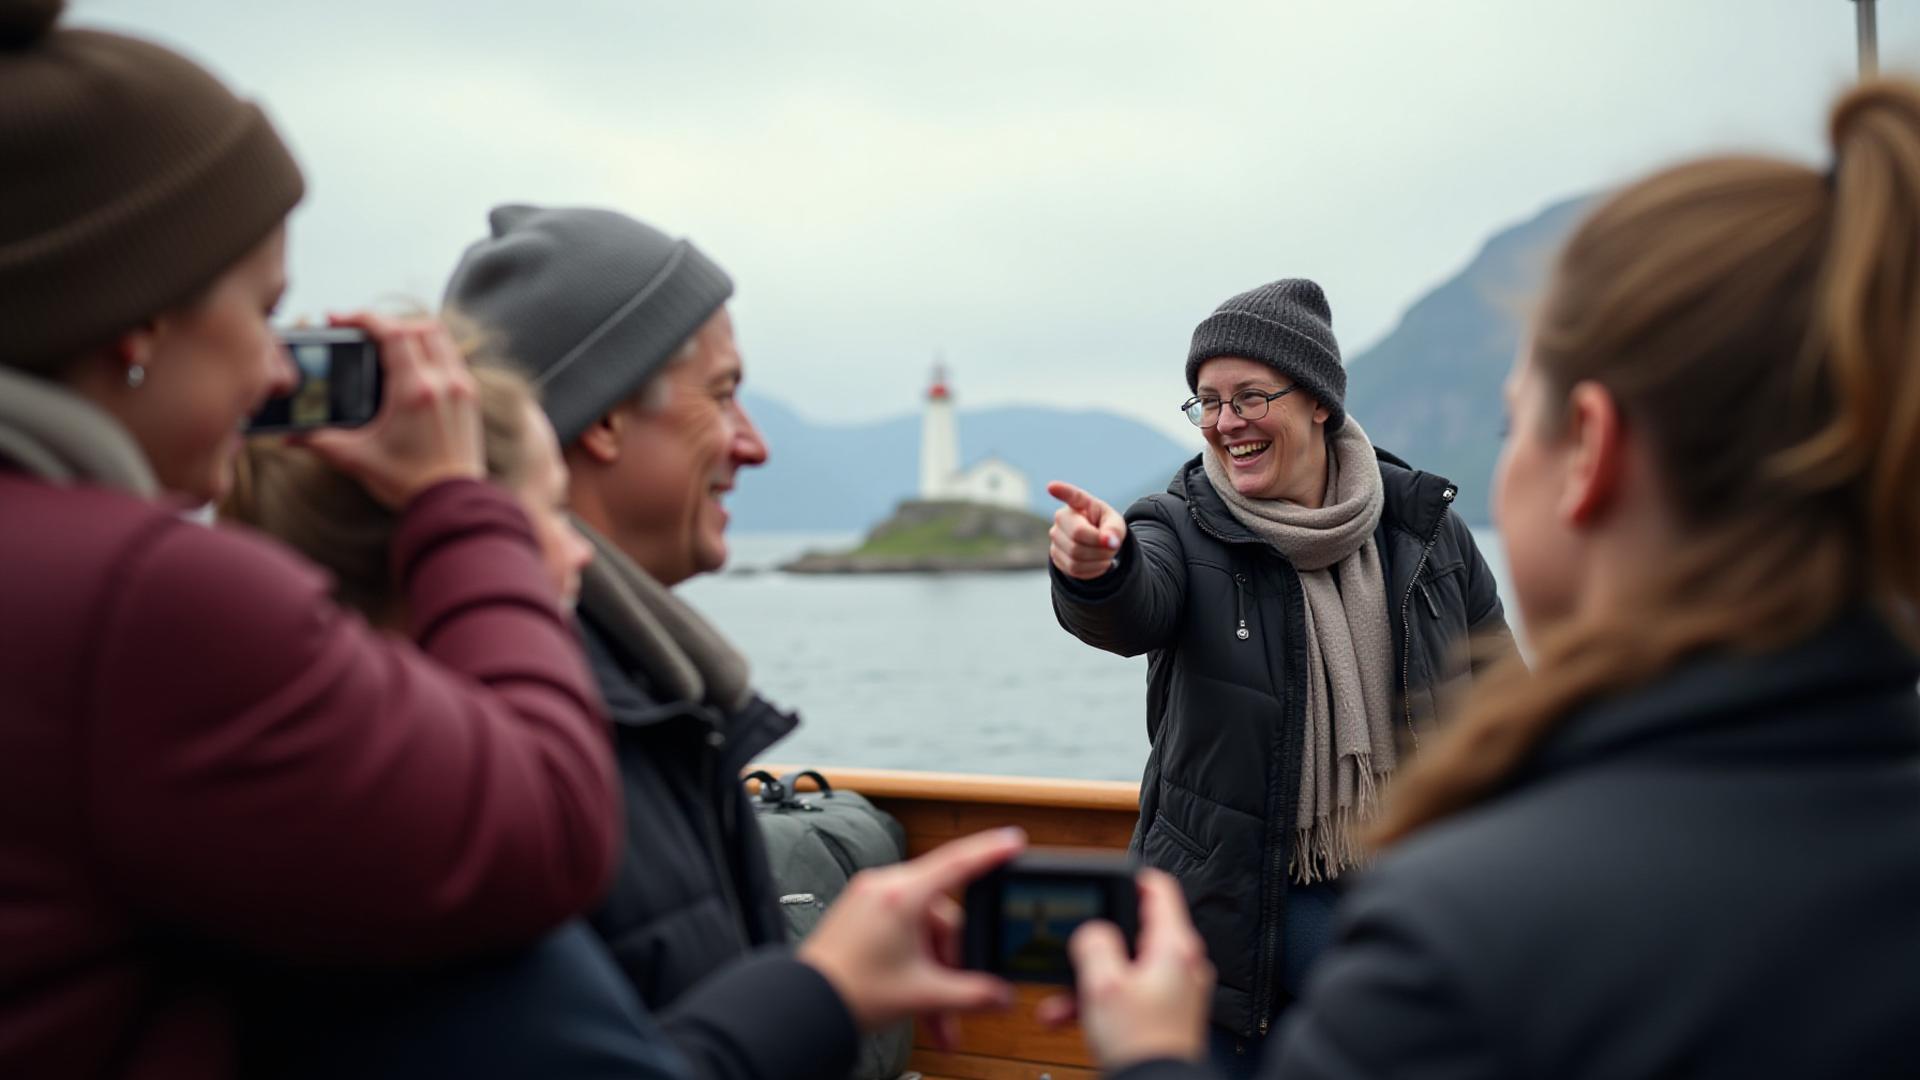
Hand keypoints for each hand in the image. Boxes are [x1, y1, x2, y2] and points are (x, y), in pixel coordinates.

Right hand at [303, 312, 482, 508]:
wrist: (452, 503)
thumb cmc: (409, 483)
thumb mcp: (357, 459)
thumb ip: (320, 441)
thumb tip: (290, 436)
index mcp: (415, 391)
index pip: (393, 332)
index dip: (364, 318)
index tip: (340, 319)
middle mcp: (444, 382)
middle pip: (418, 326)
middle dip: (386, 323)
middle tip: (361, 334)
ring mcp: (462, 388)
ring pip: (440, 337)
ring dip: (412, 332)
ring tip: (386, 345)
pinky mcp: (470, 398)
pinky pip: (452, 357)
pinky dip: (431, 351)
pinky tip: (411, 367)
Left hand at [799, 828, 1023, 1046]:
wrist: (805, 1004)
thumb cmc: (849, 991)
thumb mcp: (921, 995)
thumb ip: (971, 995)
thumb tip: (1001, 996)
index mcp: (901, 896)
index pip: (958, 863)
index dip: (990, 851)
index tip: (1013, 839)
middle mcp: (884, 887)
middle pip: (942, 916)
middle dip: (952, 961)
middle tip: (953, 1001)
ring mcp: (869, 898)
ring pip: (923, 928)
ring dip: (933, 967)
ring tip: (931, 1010)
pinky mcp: (859, 912)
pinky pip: (902, 927)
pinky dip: (914, 958)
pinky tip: (913, 990)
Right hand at [1040, 870, 1212, 1070]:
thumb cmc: (1141, 1044)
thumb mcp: (1104, 985)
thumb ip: (1094, 945)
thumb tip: (1091, 930)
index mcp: (1175, 947)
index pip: (1159, 888)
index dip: (1128, 877)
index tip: (1102, 881)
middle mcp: (1182, 963)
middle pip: (1133, 929)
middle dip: (1095, 942)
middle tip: (1072, 947)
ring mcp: (1174, 988)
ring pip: (1124, 965)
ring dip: (1089, 977)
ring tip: (1060, 996)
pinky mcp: (1163, 1010)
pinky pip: (1126, 991)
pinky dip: (1098, 998)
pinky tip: (1067, 1014)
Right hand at [1047, 481, 1126, 579]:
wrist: (1096, 545)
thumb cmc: (1105, 528)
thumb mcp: (1116, 525)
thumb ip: (1115, 531)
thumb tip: (1110, 542)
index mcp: (1080, 504)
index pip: (1071, 496)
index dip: (1062, 491)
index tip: (1052, 487)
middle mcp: (1062, 518)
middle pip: (1077, 535)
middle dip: (1099, 545)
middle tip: (1110, 545)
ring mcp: (1055, 537)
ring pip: (1076, 555)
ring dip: (1098, 559)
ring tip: (1104, 553)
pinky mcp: (1055, 556)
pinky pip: (1074, 569)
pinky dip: (1092, 569)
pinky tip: (1096, 561)